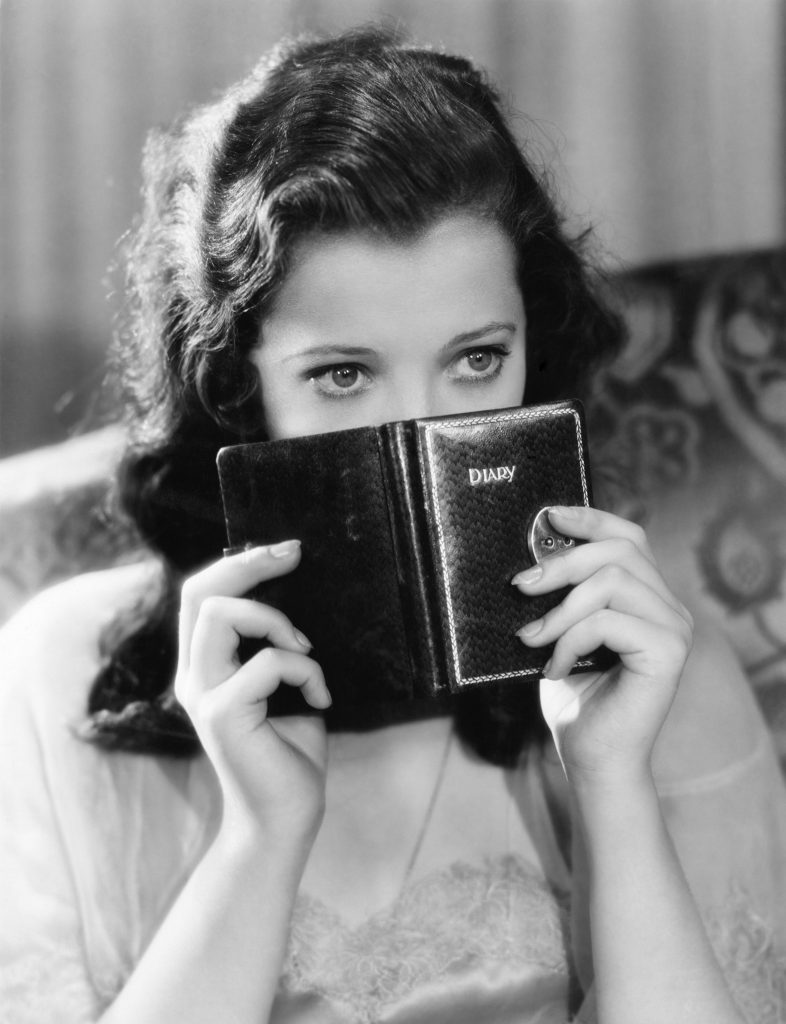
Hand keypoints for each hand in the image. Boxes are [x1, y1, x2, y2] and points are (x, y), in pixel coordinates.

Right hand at [174, 541, 330, 846]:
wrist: (285, 818)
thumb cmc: (291, 751)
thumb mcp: (286, 685)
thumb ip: (279, 645)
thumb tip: (303, 594)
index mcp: (205, 664)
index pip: (202, 593)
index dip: (241, 562)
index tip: (288, 552)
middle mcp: (194, 674)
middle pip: (199, 591)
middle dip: (249, 564)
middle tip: (293, 556)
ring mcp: (204, 694)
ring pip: (221, 613)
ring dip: (274, 620)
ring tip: (306, 650)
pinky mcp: (224, 714)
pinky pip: (269, 662)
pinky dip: (306, 670)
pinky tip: (322, 698)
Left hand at [513, 506, 693, 786]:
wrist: (592, 759)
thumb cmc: (576, 699)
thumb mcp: (561, 634)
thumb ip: (562, 596)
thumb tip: (531, 556)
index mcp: (648, 598)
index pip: (628, 538)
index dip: (590, 518)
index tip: (549, 516)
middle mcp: (669, 608)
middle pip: (618, 551)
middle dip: (561, 562)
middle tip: (520, 586)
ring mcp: (674, 628)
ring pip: (611, 581)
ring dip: (560, 609)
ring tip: (532, 639)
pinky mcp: (669, 651)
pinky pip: (608, 621)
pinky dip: (570, 640)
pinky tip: (555, 667)